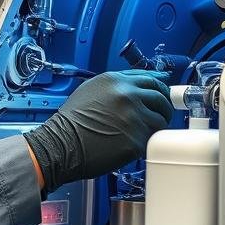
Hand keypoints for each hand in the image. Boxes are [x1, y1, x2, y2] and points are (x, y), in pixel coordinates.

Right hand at [24, 70, 172, 193]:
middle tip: (159, 116)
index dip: (161, 89)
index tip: (163, 95)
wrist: (61, 145)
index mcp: (117, 81)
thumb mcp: (93, 89)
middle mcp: (127, 96)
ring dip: (156, 126)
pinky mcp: (135, 141)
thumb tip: (151, 79)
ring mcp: (133, 119)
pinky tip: (132, 144)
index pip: (152, 80)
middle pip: (161, 99)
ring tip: (144, 132)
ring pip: (160, 121)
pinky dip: (146, 142)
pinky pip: (151, 140)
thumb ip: (121, 83)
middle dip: (163, 108)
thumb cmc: (73, 120)